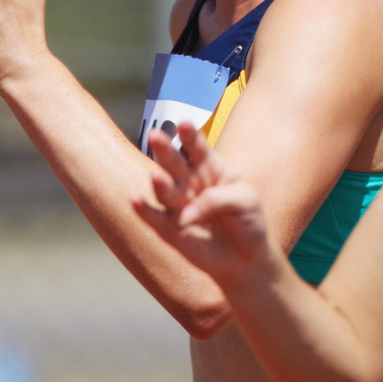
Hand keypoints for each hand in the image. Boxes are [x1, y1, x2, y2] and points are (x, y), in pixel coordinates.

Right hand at [133, 125, 274, 289]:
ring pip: (164, 190)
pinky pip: (153, 217)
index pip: (197, 148)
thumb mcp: (244, 201)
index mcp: (210, 167)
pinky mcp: (169, 228)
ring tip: (156, 176)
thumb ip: (216, 199)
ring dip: (158, 183)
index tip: (184, 124)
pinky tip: (134, 200)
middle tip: (154, 135)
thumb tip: (185, 215)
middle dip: (165, 149)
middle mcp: (189, 182)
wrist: (246, 257)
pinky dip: (143, 210)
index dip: (190, 136)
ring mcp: (178, 204)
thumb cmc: (248, 221)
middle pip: (174, 162)